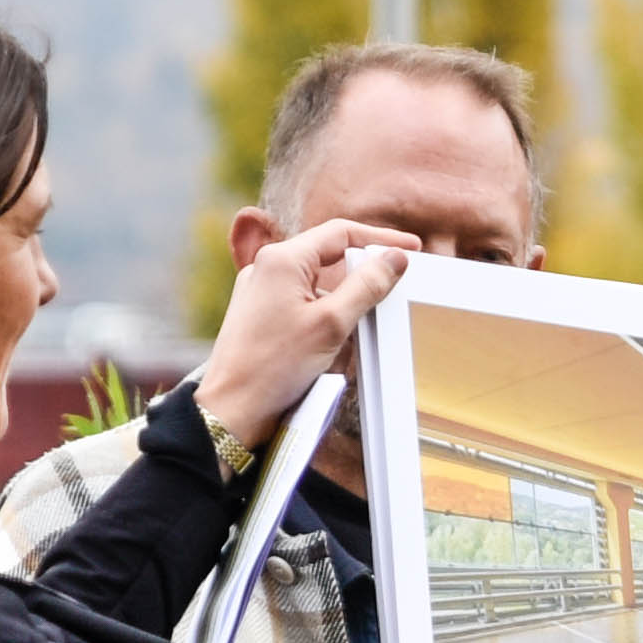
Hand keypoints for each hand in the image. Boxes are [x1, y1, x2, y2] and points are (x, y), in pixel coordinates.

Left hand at [196, 214, 421, 450]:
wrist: (231, 409)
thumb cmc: (274, 367)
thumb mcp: (332, 324)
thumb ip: (367, 286)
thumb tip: (395, 258)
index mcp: (283, 260)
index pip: (341, 233)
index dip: (380, 239)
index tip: (411, 248)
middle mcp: (267, 268)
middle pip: (328, 256)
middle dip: (362, 271)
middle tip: (393, 285)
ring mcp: (260, 291)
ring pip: (316, 283)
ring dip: (343, 299)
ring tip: (363, 324)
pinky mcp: (259, 314)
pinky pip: (301, 303)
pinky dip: (324, 314)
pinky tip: (335, 341)